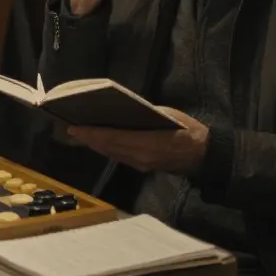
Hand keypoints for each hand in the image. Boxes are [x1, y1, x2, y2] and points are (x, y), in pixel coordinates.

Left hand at [65, 107, 209, 175]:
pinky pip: (120, 157)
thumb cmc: (189, 131)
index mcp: (147, 143)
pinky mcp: (143, 167)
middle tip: (70, 128)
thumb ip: (146, 114)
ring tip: (80, 134)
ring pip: (112, 153)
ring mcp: (141, 164)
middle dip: (88, 139)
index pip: (113, 138)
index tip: (74, 128)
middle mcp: (141, 157)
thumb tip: (124, 109)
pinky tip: (98, 141)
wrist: (204, 156)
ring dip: (95, 145)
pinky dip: (107, 148)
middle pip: (108, 147)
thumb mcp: (169, 115)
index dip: (92, 134)